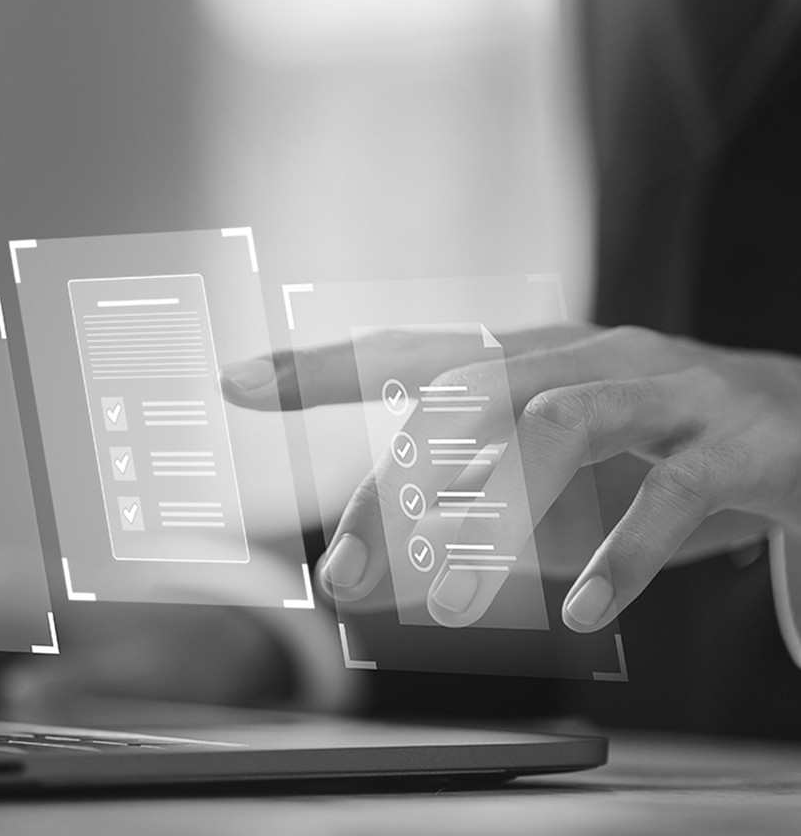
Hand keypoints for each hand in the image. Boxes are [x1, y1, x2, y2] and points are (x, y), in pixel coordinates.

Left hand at [222, 325, 800, 631]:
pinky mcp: (733, 442)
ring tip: (456, 607)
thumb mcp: (552, 462)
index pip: (408, 354)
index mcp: (533, 357)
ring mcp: (661, 389)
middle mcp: (587, 355)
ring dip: (498, 519)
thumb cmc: (658, 442)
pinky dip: (622, 558)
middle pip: (466, 398)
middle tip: (349, 575)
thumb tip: (378, 559)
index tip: (234, 381)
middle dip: (397, 486)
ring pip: (558, 427)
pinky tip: (584, 614)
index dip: (319, 366)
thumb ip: (472, 494)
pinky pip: (668, 494)